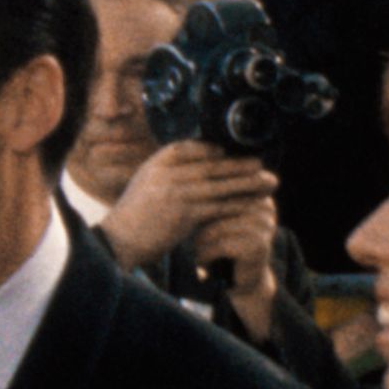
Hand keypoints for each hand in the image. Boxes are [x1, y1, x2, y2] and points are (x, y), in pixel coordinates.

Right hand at [102, 142, 277, 307]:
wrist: (119, 241)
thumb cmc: (133, 216)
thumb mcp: (146, 183)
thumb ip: (167, 173)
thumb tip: (195, 167)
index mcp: (158, 161)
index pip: (193, 147)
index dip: (217, 150)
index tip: (234, 153)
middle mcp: (169, 172)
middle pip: (213, 164)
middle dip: (240, 164)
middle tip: (262, 163)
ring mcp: (178, 192)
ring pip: (221, 184)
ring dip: (248, 183)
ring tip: (268, 181)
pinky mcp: (186, 213)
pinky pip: (220, 206)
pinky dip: (239, 203)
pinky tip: (254, 203)